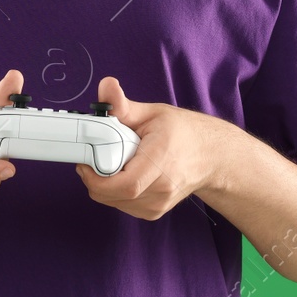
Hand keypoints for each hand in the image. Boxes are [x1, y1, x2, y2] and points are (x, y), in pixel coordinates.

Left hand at [74, 76, 231, 219]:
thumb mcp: (153, 113)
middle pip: (115, 195)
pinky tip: (122, 176)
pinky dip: (115, 193)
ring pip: (116, 203)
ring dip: (104, 187)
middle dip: (95, 180)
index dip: (98, 177)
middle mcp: (163, 187)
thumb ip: (123, 105)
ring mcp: (160, 203)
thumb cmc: (183, 133)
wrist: (211, 156)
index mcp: (161, 160)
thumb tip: (106, 86)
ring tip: (111, 164)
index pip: (126, 184)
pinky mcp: (155, 211)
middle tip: (92, 160)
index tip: (86, 161)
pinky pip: (124, 207)